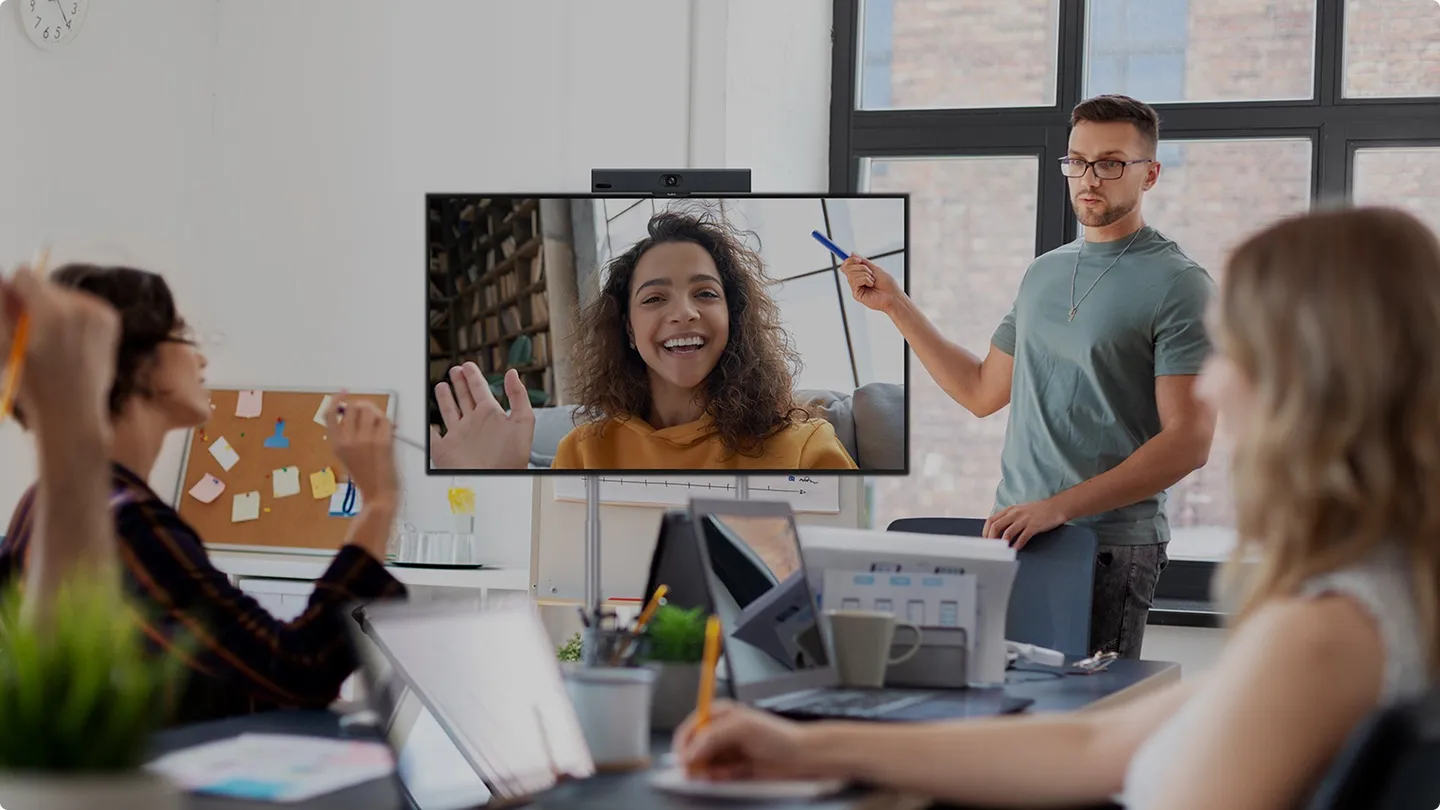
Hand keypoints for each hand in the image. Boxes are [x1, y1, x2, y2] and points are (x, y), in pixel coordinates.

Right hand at [0, 265, 119, 431]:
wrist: (73, 412)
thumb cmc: (33, 386)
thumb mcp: (7, 346)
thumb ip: (3, 308)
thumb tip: (2, 280)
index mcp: (53, 312)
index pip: (26, 275)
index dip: (15, 290)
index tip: (13, 311)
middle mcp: (82, 307)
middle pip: (47, 285)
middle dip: (35, 302)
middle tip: (32, 335)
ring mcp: (100, 313)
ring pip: (65, 295)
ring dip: (54, 309)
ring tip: (51, 341)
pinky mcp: (111, 320)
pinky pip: (83, 305)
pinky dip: (73, 317)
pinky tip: (69, 342)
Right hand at [325, 395, 399, 512]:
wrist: (378, 493)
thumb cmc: (365, 475)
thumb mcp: (345, 455)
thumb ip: (345, 434)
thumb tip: (353, 410)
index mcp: (336, 444)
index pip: (330, 413)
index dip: (336, 399)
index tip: (344, 392)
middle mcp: (348, 440)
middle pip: (353, 407)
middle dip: (363, 406)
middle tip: (370, 413)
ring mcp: (366, 440)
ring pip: (370, 410)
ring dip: (376, 413)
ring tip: (379, 424)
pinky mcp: (383, 442)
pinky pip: (385, 420)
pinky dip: (388, 422)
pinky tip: (388, 431)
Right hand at [429, 364, 533, 468]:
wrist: (495, 481)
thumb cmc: (512, 458)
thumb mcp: (523, 421)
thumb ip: (518, 396)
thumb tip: (513, 374)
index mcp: (491, 415)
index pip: (481, 390)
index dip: (474, 376)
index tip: (468, 365)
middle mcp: (475, 424)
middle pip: (465, 397)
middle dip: (460, 382)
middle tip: (455, 369)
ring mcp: (460, 435)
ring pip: (450, 411)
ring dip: (446, 398)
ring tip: (443, 385)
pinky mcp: (446, 449)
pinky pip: (434, 436)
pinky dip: (429, 429)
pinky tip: (427, 420)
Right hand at [672, 700, 820, 780]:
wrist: (798, 757)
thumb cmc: (775, 735)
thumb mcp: (741, 728)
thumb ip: (712, 737)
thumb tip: (691, 752)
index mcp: (718, 714)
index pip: (690, 728)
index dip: (683, 744)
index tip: (682, 760)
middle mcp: (718, 732)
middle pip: (692, 748)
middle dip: (693, 761)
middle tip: (695, 772)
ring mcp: (724, 751)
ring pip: (702, 764)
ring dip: (706, 771)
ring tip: (720, 771)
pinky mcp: (731, 769)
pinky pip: (715, 776)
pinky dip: (718, 778)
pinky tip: (730, 774)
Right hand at [839, 255, 904, 313]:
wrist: (892, 295)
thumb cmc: (887, 284)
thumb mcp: (875, 268)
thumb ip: (863, 262)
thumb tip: (852, 253)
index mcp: (859, 275)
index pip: (847, 266)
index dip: (850, 260)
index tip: (859, 260)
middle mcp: (856, 281)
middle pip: (846, 268)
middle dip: (859, 267)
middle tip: (869, 271)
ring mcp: (855, 288)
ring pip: (851, 274)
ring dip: (865, 274)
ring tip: (872, 280)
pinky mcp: (856, 294)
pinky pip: (855, 281)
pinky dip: (865, 279)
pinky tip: (871, 284)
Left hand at [982, 498, 1067, 549]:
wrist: (1056, 507)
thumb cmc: (1037, 510)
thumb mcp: (1019, 510)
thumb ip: (1009, 518)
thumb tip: (997, 531)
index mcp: (1009, 510)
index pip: (991, 520)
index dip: (985, 531)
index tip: (986, 541)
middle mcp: (1014, 514)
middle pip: (996, 526)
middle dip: (991, 538)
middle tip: (991, 548)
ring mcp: (1024, 519)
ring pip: (1007, 532)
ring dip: (1003, 543)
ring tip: (1001, 551)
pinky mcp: (1034, 526)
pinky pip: (1023, 537)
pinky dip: (1017, 544)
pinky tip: (1015, 550)